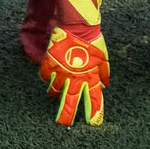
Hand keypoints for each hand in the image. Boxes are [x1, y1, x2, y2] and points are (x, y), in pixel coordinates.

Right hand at [39, 0, 108, 126]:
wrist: (78, 25)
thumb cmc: (93, 40)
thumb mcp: (103, 58)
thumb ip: (103, 73)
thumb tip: (104, 84)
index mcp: (91, 78)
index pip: (93, 100)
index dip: (93, 113)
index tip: (92, 123)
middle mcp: (75, 78)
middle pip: (70, 102)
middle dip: (66, 114)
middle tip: (63, 123)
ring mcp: (61, 71)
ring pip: (54, 89)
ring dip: (54, 92)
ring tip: (54, 93)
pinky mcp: (50, 62)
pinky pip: (44, 75)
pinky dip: (46, 77)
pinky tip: (48, 76)